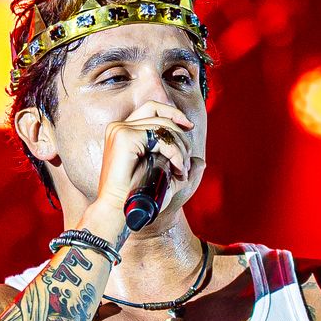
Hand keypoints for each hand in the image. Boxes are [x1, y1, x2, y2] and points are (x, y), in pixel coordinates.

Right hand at [92, 100, 195, 215]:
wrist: (121, 212)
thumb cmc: (138, 197)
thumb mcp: (165, 178)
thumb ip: (181, 166)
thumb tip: (201, 162)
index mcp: (124, 131)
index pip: (152, 108)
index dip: (173, 113)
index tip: (189, 127)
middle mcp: (119, 127)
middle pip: (160, 115)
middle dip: (181, 137)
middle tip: (186, 163)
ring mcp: (120, 131)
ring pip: (162, 127)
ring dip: (180, 149)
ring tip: (182, 170)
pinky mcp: (124, 138)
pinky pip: (159, 138)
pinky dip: (174, 153)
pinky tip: (177, 169)